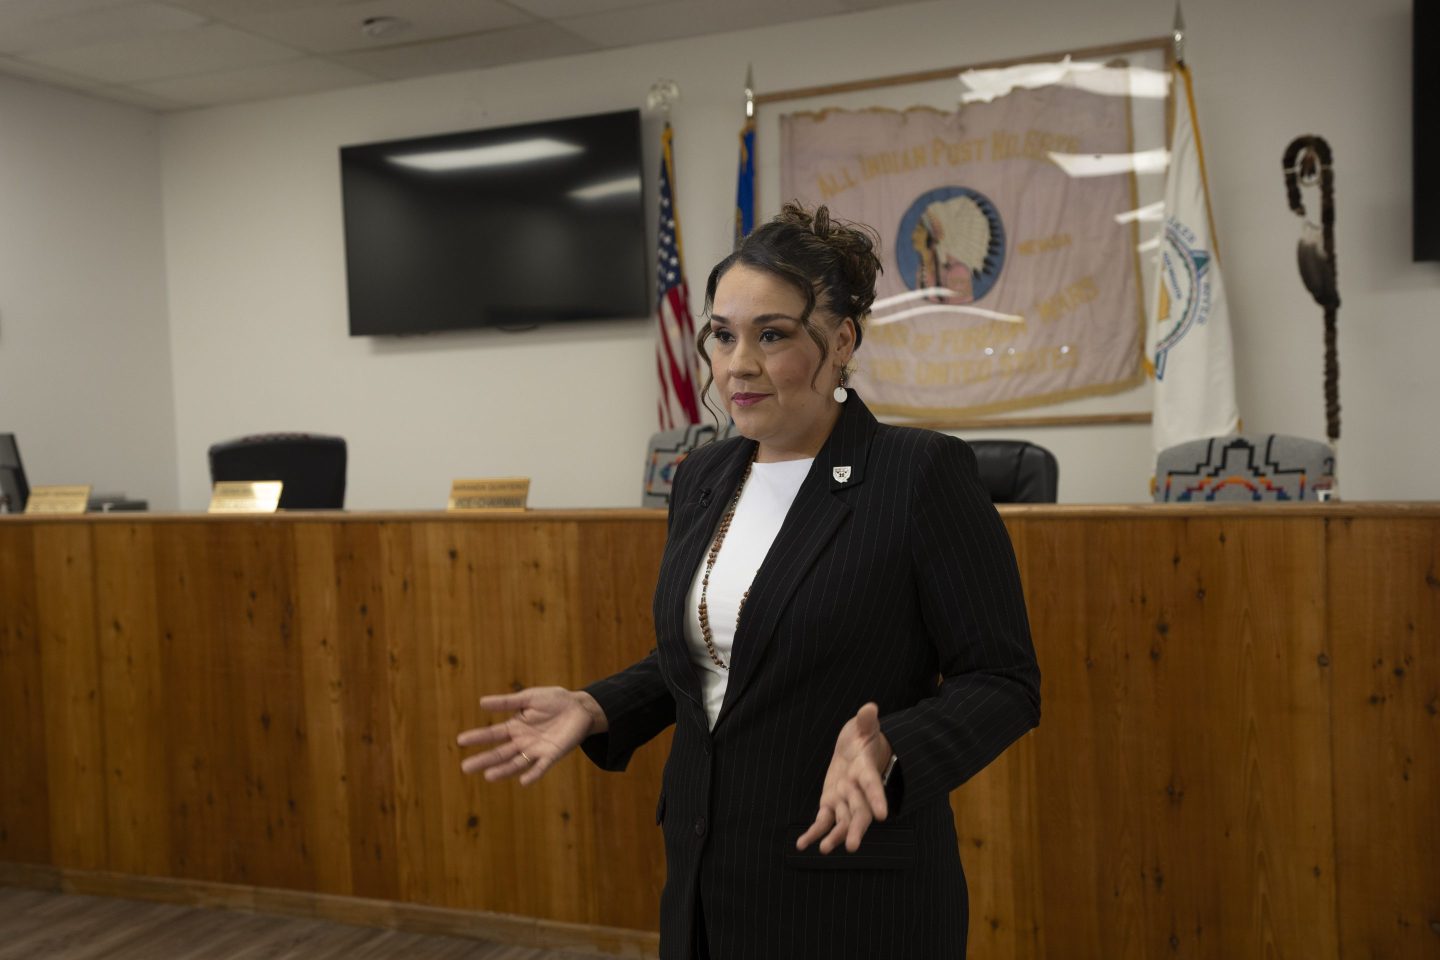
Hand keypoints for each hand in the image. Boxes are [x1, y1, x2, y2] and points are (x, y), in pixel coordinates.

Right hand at [457, 687, 604, 785]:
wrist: (580, 707)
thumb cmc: (554, 700)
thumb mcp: (529, 697)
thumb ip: (507, 702)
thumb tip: (481, 702)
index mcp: (515, 726)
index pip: (492, 734)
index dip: (477, 737)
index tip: (460, 740)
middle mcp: (522, 741)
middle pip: (500, 753)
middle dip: (484, 760)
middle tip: (465, 767)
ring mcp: (536, 750)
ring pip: (516, 763)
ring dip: (503, 770)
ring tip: (488, 776)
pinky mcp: (552, 755)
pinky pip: (541, 767)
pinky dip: (533, 774)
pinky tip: (524, 781)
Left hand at [796, 702, 891, 853]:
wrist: (857, 749)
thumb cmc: (863, 736)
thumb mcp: (864, 726)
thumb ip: (866, 720)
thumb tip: (869, 708)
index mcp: (866, 771)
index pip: (873, 786)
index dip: (877, 799)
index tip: (883, 816)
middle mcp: (857, 790)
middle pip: (859, 813)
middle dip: (856, 829)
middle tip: (852, 847)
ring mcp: (844, 799)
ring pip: (842, 821)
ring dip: (834, 836)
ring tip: (824, 849)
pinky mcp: (830, 803)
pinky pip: (822, 821)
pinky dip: (813, 833)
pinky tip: (801, 845)